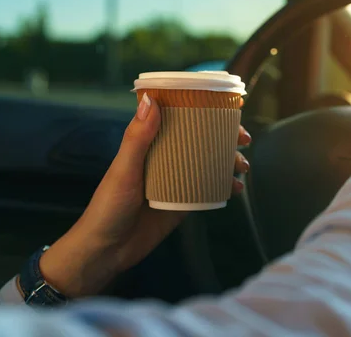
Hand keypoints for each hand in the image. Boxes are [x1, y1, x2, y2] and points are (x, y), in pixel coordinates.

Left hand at [39, 94, 251, 297]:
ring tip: (242, 167)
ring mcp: (177, 180)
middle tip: (244, 139)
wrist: (107, 250)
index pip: (179, 117)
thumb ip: (137, 138)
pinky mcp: (184, 202)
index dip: (203, 109)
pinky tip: (235, 188)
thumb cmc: (109, 206)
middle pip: (200, 139)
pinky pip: (208, 189)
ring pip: (209, 163)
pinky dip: (224, 186)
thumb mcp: (123, 170)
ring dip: (229, 161)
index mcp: (149, 144)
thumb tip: (151, 100)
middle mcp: (166, 158)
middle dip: (225, 136)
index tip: (228, 105)